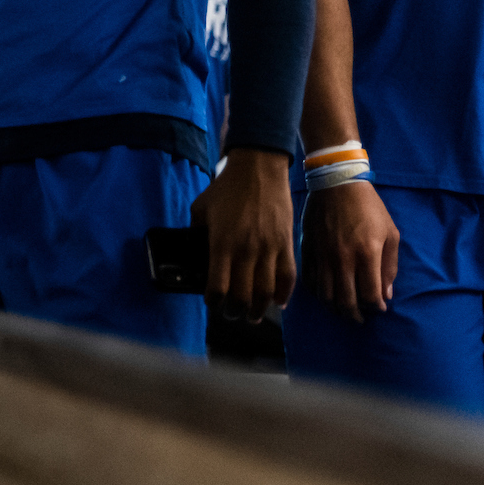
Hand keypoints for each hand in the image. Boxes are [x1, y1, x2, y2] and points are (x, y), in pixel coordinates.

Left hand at [192, 149, 296, 320]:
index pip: (218, 286)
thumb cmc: (226, 188)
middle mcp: (246, 250)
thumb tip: (195, 251)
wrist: (259, 168)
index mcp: (222, 243)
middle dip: (236, 312)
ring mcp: (269, 248)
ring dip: (260, 309)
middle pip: (243, 296)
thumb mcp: (200, 209)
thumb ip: (197, 233)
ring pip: (266, 291)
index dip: (214, 302)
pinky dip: (284, 293)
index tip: (212, 304)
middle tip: (232, 315)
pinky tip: (278, 302)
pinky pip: (288, 276)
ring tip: (253, 316)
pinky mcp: (286, 244)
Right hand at [302, 180, 398, 322]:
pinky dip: (318, 293)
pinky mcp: (308, 251)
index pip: (370, 296)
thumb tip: (386, 294)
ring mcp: (323, 256)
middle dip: (355, 315)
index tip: (379, 309)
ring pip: (326, 296)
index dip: (376, 308)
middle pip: (346, 301)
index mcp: (367, 254)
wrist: (336, 183)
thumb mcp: (390, 233)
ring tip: (343, 310)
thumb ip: (390, 266)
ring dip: (335, 308)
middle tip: (360, 318)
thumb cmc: (369, 207)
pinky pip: (310, 282)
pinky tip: (326, 294)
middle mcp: (343, 259)